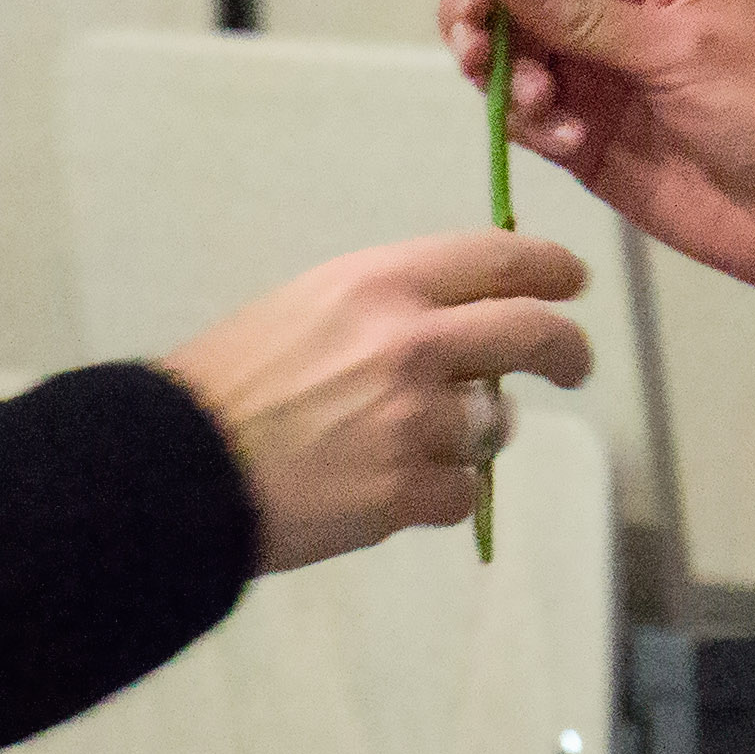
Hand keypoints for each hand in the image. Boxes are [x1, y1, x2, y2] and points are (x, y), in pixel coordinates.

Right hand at [161, 231, 591, 571]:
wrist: (179, 465)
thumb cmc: (231, 379)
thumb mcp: (310, 304)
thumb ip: (389, 307)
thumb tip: (461, 324)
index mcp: (381, 282)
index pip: (497, 259)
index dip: (547, 268)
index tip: (571, 281)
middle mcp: (412, 341)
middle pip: (533, 333)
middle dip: (567, 349)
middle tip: (574, 363)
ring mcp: (415, 420)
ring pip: (495, 425)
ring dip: (474, 436)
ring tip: (416, 443)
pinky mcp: (408, 491)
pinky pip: (461, 493)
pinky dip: (437, 494)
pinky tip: (389, 488)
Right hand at [440, 0, 754, 301]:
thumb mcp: (681, 50)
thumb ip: (585, 15)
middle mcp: (609, 5)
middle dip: (481, 13)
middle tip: (477, 51)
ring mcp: (592, 70)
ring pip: (505, 49)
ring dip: (504, 74)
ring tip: (541, 106)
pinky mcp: (579, 131)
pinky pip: (523, 113)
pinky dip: (530, 124)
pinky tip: (571, 143)